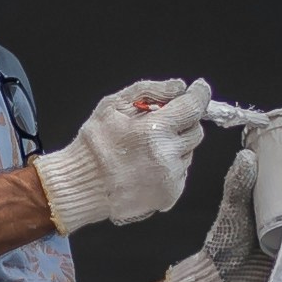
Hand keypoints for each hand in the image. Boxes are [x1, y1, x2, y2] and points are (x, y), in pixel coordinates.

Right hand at [34, 78, 212, 232]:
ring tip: (146, 150)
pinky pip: (180, 173)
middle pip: (195, 131)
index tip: (199, 89)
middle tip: (161, 124)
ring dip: (174, 146)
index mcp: (154, 130)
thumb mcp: (112, 105)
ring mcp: (170, 178)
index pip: (193, 108)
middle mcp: (167, 155)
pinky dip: (169, 166)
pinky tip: (146, 166)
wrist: (81, 185)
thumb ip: (148, 90)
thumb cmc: (93, 144)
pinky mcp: (169, 195)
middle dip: (183, 123)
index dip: (199, 95)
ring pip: (188, 153)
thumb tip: (178, 86)